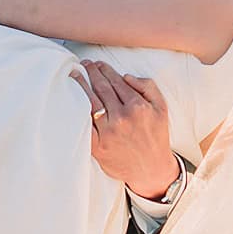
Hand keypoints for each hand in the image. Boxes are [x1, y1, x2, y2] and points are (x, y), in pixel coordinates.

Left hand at [76, 61, 180, 197]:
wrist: (151, 169)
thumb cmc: (156, 137)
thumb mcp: (161, 108)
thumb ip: (148, 87)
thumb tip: (126, 76)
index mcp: (137, 106)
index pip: (117, 82)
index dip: (106, 70)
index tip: (99, 64)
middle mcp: (122, 117)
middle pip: (102, 89)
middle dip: (92, 73)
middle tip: (85, 64)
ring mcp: (108, 132)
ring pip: (91, 102)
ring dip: (81, 85)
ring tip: (75, 74)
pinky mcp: (98, 146)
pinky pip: (84, 124)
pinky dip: (77, 109)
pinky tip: (71, 99)